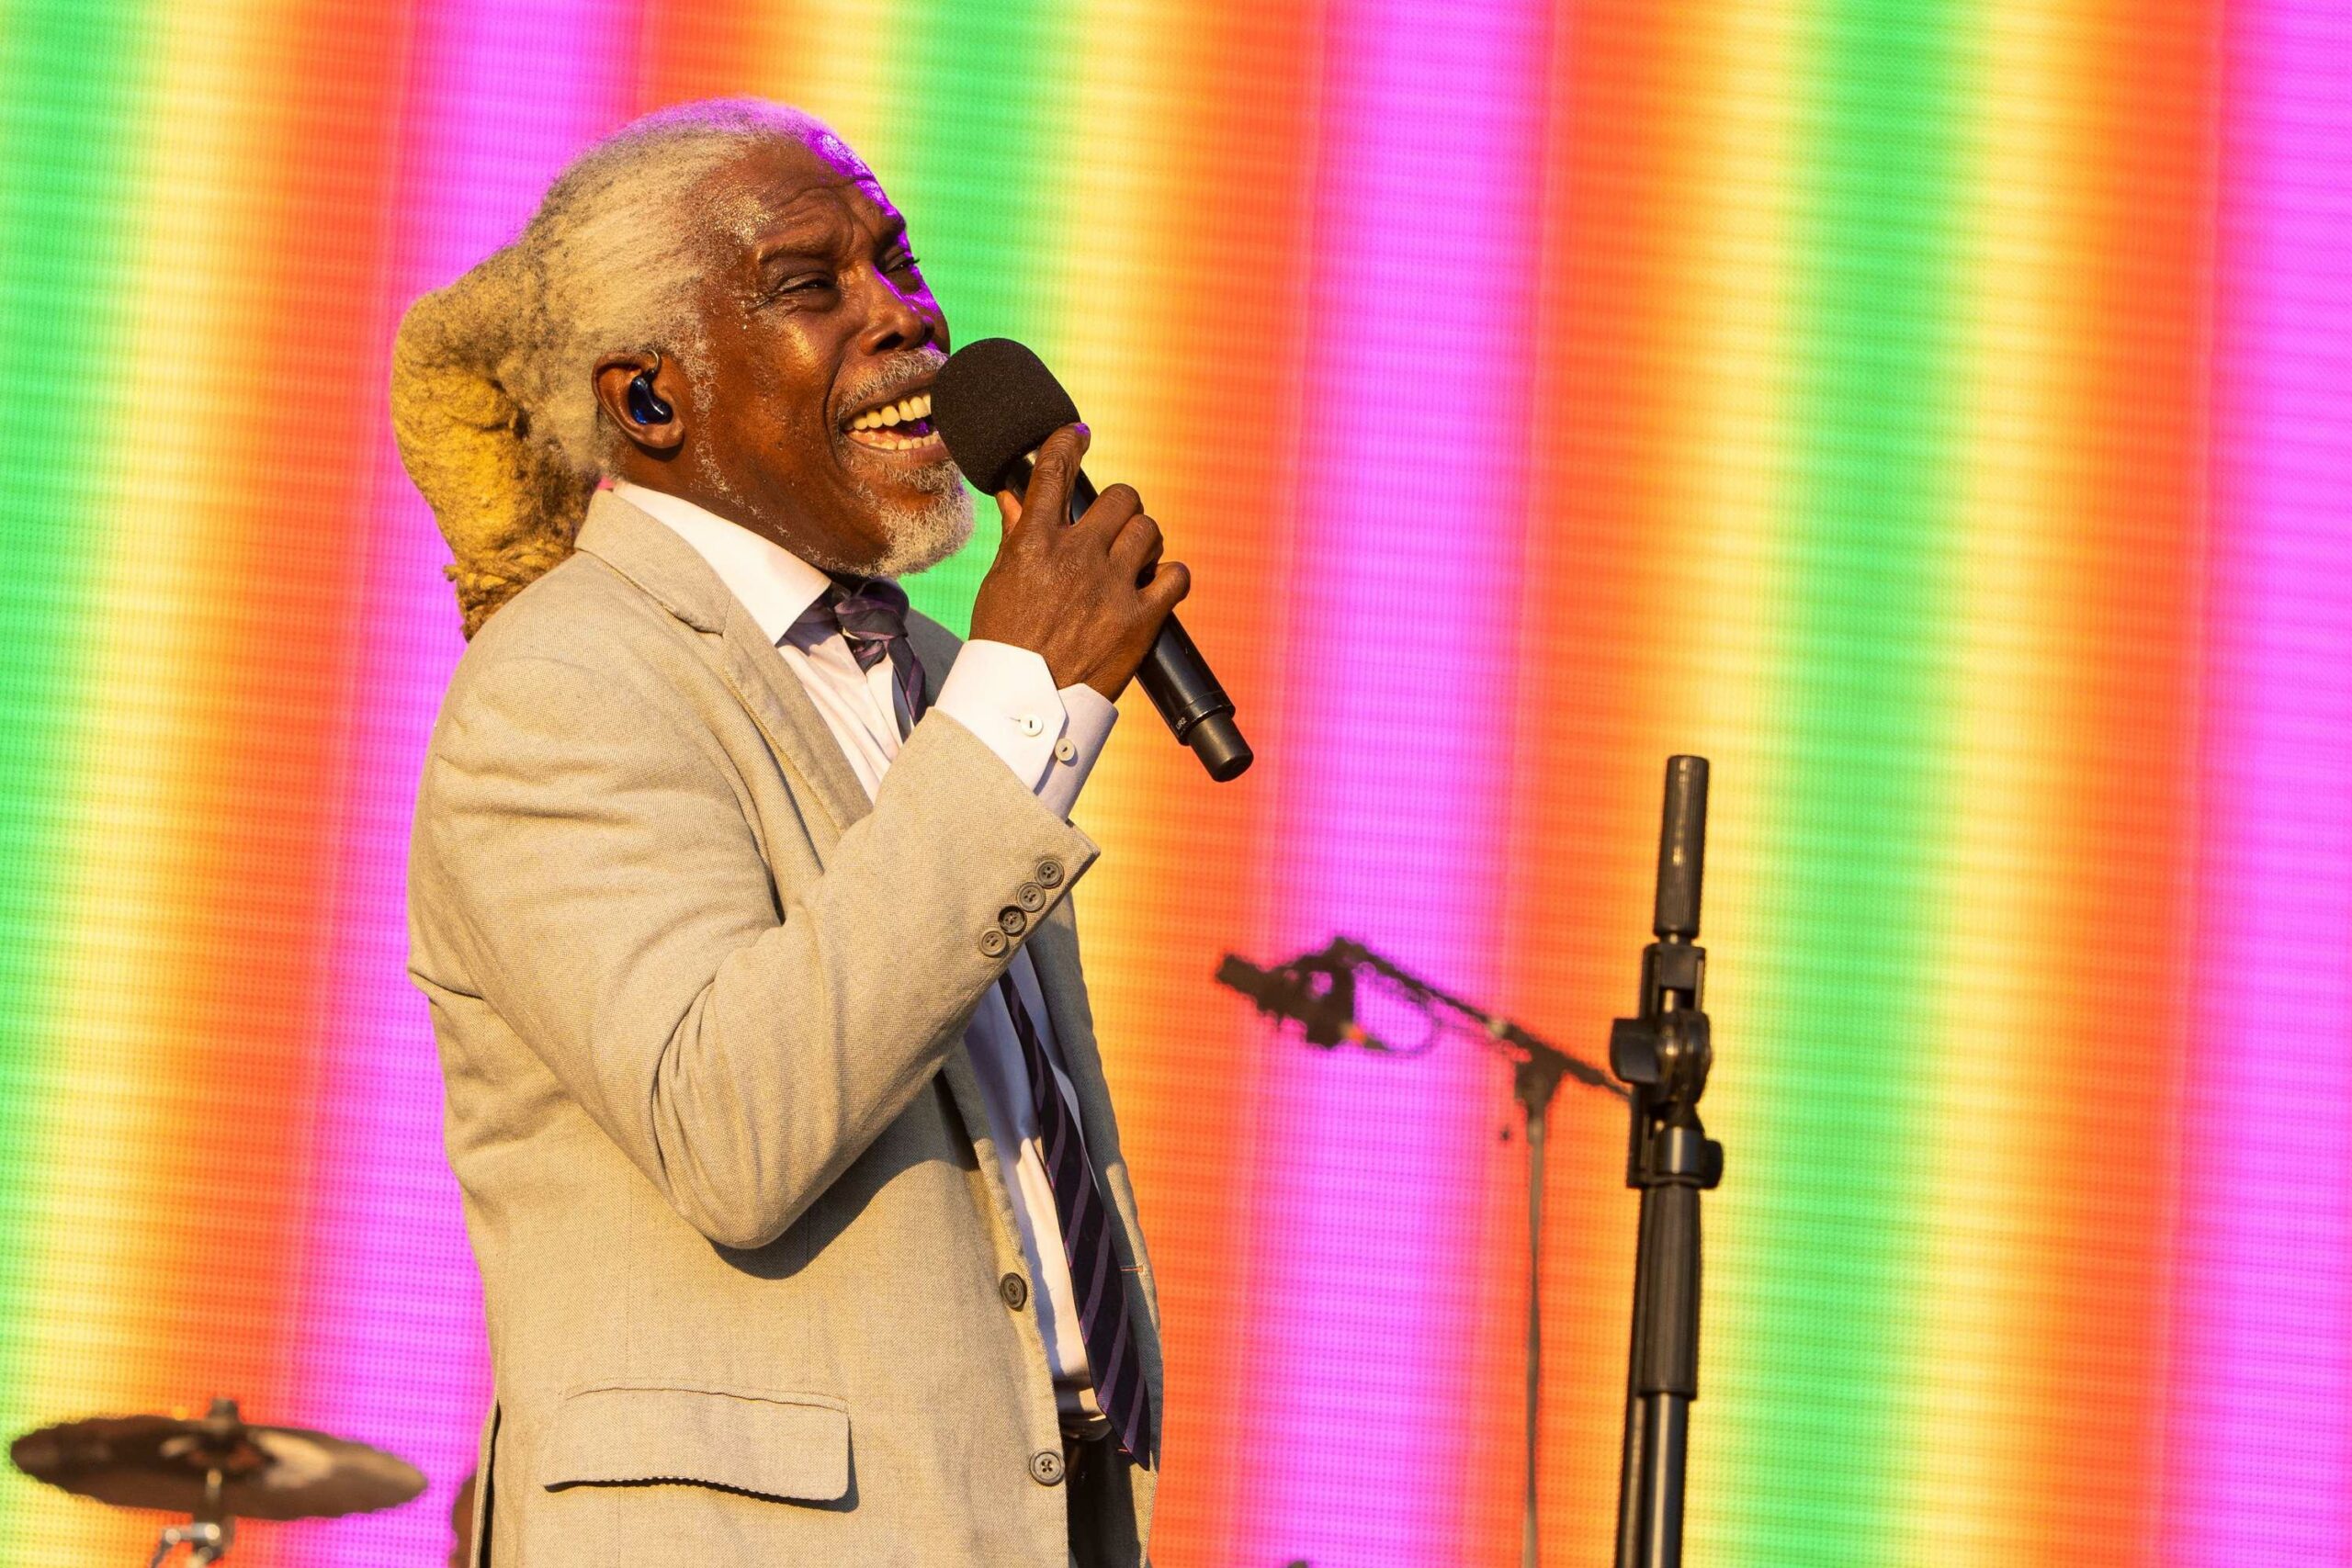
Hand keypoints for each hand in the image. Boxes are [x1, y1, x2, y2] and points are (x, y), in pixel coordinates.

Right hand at [966, 424, 1190, 701]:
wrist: (1023, 702)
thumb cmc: (1006, 643)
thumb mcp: (1001, 582)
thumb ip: (1018, 533)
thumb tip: (1015, 493)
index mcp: (1036, 544)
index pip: (1055, 471)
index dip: (1068, 442)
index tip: (1077, 436)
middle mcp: (1077, 557)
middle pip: (1120, 497)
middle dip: (1120, 508)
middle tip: (1114, 529)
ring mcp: (1113, 587)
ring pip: (1149, 530)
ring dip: (1144, 541)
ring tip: (1133, 562)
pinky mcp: (1141, 619)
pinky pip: (1177, 575)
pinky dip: (1170, 577)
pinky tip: (1156, 587)